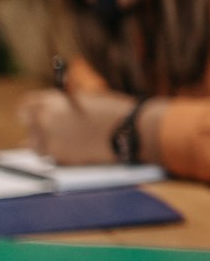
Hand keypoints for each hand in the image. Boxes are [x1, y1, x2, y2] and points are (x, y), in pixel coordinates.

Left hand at [17, 89, 136, 164]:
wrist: (130, 132)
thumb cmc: (114, 112)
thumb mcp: (88, 101)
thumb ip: (67, 105)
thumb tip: (55, 111)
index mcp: (53, 102)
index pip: (28, 104)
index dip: (32, 106)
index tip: (35, 109)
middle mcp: (47, 121)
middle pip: (29, 123)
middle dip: (36, 123)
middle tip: (46, 125)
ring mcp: (52, 142)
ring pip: (35, 144)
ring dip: (44, 140)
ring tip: (60, 139)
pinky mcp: (61, 159)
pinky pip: (49, 155)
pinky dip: (55, 152)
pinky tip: (70, 148)